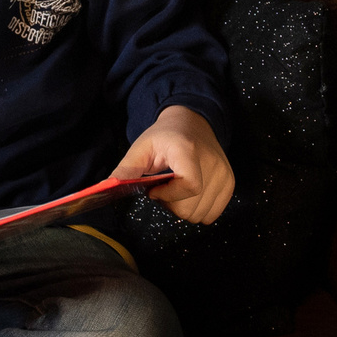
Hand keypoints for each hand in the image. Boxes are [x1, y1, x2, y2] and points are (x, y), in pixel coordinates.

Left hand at [111, 105, 233, 224]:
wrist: (193, 122)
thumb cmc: (165, 136)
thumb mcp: (141, 147)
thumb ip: (126, 170)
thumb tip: (107, 189)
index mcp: (188, 151)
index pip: (190, 187)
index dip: (168, 197)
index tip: (154, 190)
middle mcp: (212, 163)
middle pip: (191, 208)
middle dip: (170, 205)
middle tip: (162, 189)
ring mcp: (224, 174)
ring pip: (200, 215)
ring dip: (183, 208)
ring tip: (175, 190)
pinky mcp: (229, 183)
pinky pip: (211, 214)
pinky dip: (197, 210)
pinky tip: (188, 195)